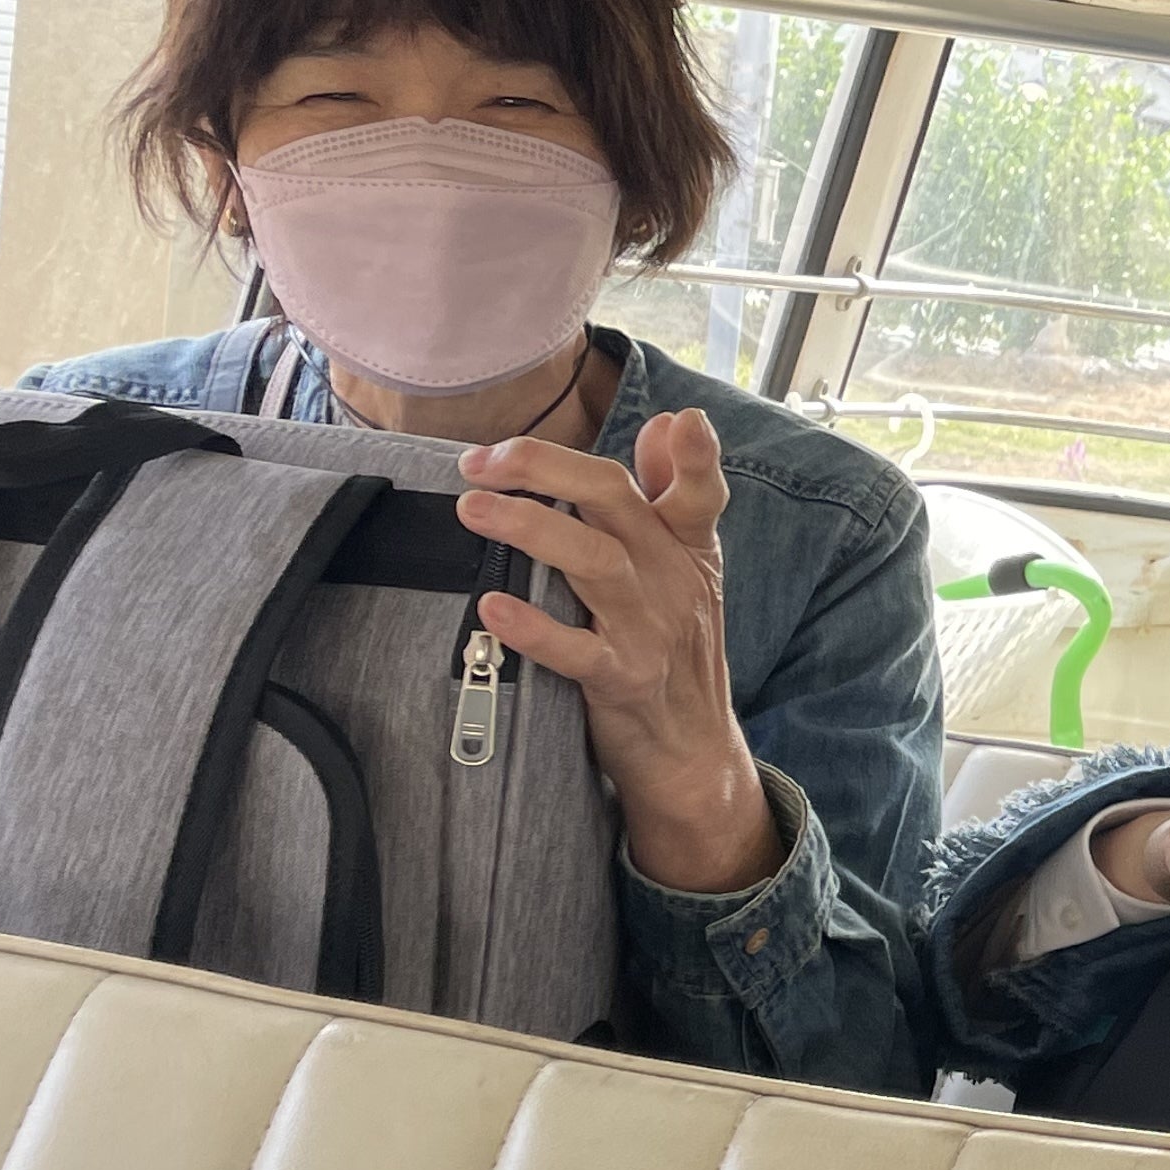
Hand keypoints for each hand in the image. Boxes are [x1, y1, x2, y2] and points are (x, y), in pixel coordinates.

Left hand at [454, 411, 777, 895]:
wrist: (691, 749)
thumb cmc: (677, 646)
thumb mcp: (690, 567)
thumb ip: (674, 492)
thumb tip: (669, 421)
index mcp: (687, 548)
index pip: (697, 493)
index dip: (695, 458)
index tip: (681, 421)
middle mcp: (672, 580)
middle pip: (617, 503)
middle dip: (548, 469)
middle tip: (484, 460)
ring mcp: (649, 631)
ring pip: (593, 563)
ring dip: (530, 529)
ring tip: (472, 508)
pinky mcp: (622, 681)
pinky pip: (575, 651)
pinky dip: (533, 627)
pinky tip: (492, 606)